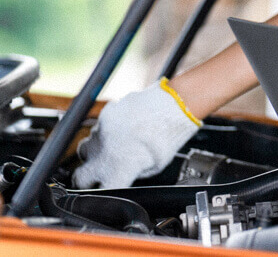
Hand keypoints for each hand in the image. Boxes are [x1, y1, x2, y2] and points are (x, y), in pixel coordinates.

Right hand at [72, 79, 201, 188]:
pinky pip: (97, 129)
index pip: (96, 192)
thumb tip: (119, 177)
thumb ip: (130, 174)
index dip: (99, 194)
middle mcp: (105, 154)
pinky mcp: (104, 117)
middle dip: (87, 179)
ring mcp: (101, 134)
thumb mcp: (153, 167)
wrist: (173, 107)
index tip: (102, 191)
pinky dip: (105, 132)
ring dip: (95, 153)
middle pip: (80, 177)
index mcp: (119, 171)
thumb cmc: (168, 138)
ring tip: (113, 148)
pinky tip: (122, 130)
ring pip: (85, 150)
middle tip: (98, 175)